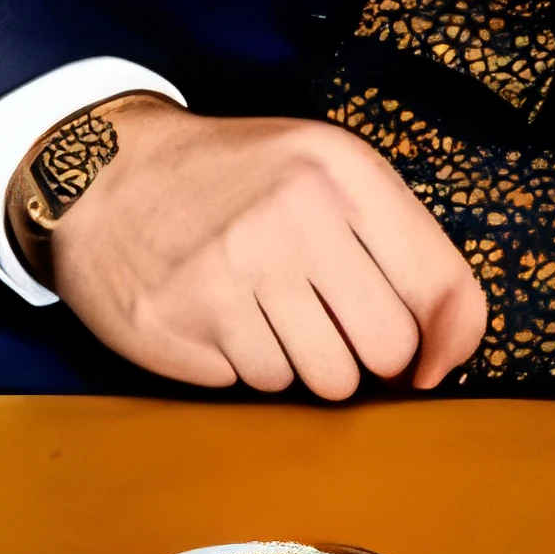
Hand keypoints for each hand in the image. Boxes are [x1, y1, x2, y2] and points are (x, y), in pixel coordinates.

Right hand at [42, 100, 486, 399]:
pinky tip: (224, 316)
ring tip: (270, 309)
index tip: (430, 360)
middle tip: (331, 321)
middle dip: (368, 352)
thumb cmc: (240, 176)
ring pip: (322, 381)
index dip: (447, 338)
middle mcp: (292, 218)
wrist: (106, 170)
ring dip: (304, 361)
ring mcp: (232, 274)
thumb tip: (447, 352)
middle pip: (385, 349)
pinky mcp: (181, 325)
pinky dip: (247, 364)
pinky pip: (255, 386)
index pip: (438, 284)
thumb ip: (401, 243)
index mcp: (341, 172)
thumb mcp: (327, 167)